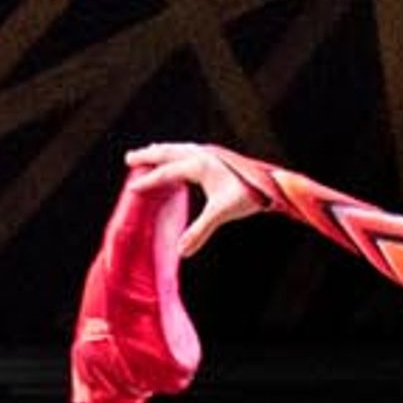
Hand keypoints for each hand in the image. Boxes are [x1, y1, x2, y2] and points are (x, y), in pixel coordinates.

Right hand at [122, 141, 259, 255]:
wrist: (273, 183)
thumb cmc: (248, 195)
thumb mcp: (222, 212)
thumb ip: (200, 231)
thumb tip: (182, 253)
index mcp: (200, 166)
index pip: (166, 173)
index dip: (148, 181)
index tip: (132, 189)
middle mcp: (203, 155)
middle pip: (170, 153)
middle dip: (150, 155)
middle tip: (129, 158)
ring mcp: (212, 153)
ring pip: (180, 149)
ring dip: (163, 150)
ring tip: (148, 151)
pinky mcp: (219, 156)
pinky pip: (191, 151)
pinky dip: (178, 151)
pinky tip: (177, 156)